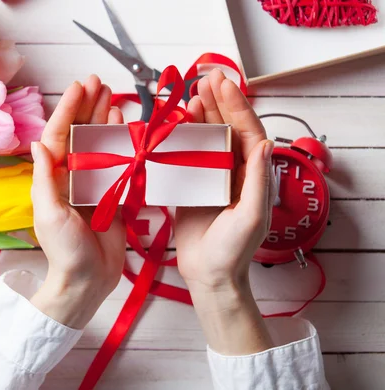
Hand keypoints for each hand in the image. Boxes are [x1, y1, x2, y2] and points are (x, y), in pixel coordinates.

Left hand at [29, 76, 126, 328]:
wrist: (88, 280)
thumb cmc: (65, 251)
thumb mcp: (50, 213)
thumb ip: (46, 178)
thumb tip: (38, 143)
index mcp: (54, 179)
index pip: (59, 136)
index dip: (68, 110)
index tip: (79, 87)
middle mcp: (72, 177)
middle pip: (79, 134)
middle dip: (88, 107)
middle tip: (98, 82)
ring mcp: (94, 184)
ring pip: (99, 143)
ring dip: (104, 119)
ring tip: (112, 95)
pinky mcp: (113, 194)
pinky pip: (118, 162)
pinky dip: (122, 143)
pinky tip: (125, 126)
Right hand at [176, 70, 275, 353]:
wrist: (209, 276)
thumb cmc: (233, 251)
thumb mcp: (251, 216)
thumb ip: (258, 180)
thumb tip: (265, 141)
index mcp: (252, 175)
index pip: (247, 131)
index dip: (236, 106)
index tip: (223, 84)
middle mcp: (233, 172)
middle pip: (227, 128)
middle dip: (218, 102)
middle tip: (205, 79)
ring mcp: (211, 178)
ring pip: (207, 139)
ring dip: (200, 116)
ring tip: (191, 95)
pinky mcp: (191, 187)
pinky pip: (187, 156)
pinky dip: (182, 139)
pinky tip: (175, 126)